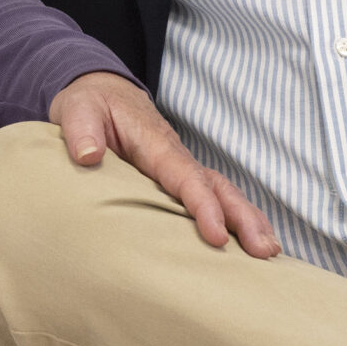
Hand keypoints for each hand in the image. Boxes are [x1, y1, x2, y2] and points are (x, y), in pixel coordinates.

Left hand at [47, 70, 276, 256]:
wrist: (100, 92)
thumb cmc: (90, 103)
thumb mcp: (77, 108)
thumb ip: (81, 130)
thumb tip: (89, 156)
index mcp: (155, 144)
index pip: (186, 176)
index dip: (204, 206)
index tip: (217, 235)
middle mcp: (175, 157)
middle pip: (219, 187)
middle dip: (244, 218)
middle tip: (265, 251)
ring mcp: (180, 169)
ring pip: (222, 193)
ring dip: (247, 221)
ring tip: (269, 253)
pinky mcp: (177, 180)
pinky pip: (212, 198)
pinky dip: (235, 219)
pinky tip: (246, 245)